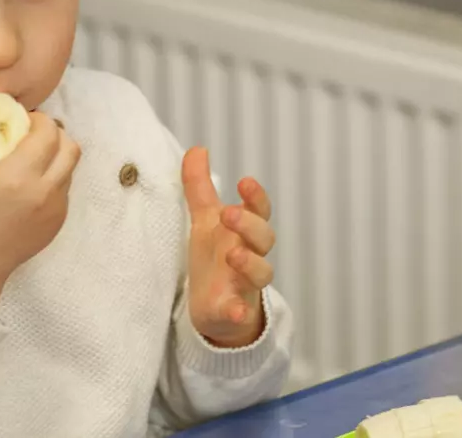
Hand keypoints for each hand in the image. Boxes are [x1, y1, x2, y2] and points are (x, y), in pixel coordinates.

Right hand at [0, 110, 79, 312]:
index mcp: (19, 179)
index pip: (48, 134)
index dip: (38, 119)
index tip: (19, 120)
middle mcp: (45, 193)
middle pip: (70, 147)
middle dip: (52, 134)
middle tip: (28, 134)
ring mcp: (56, 211)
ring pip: (70, 169)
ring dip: (55, 155)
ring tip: (31, 156)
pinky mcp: (58, 224)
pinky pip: (65, 189)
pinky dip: (54, 178)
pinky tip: (30, 181)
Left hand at [183, 147, 274, 347]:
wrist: (216, 308)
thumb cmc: (216, 259)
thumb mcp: (205, 221)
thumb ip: (200, 186)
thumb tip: (197, 148)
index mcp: (245, 232)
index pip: (259, 210)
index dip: (256, 197)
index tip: (244, 182)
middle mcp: (252, 255)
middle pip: (264, 238)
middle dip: (250, 224)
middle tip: (229, 213)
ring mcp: (246, 285)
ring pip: (261, 274)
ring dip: (251, 264)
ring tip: (233, 255)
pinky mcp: (234, 311)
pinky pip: (240, 313)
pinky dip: (239, 312)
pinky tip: (234, 311)